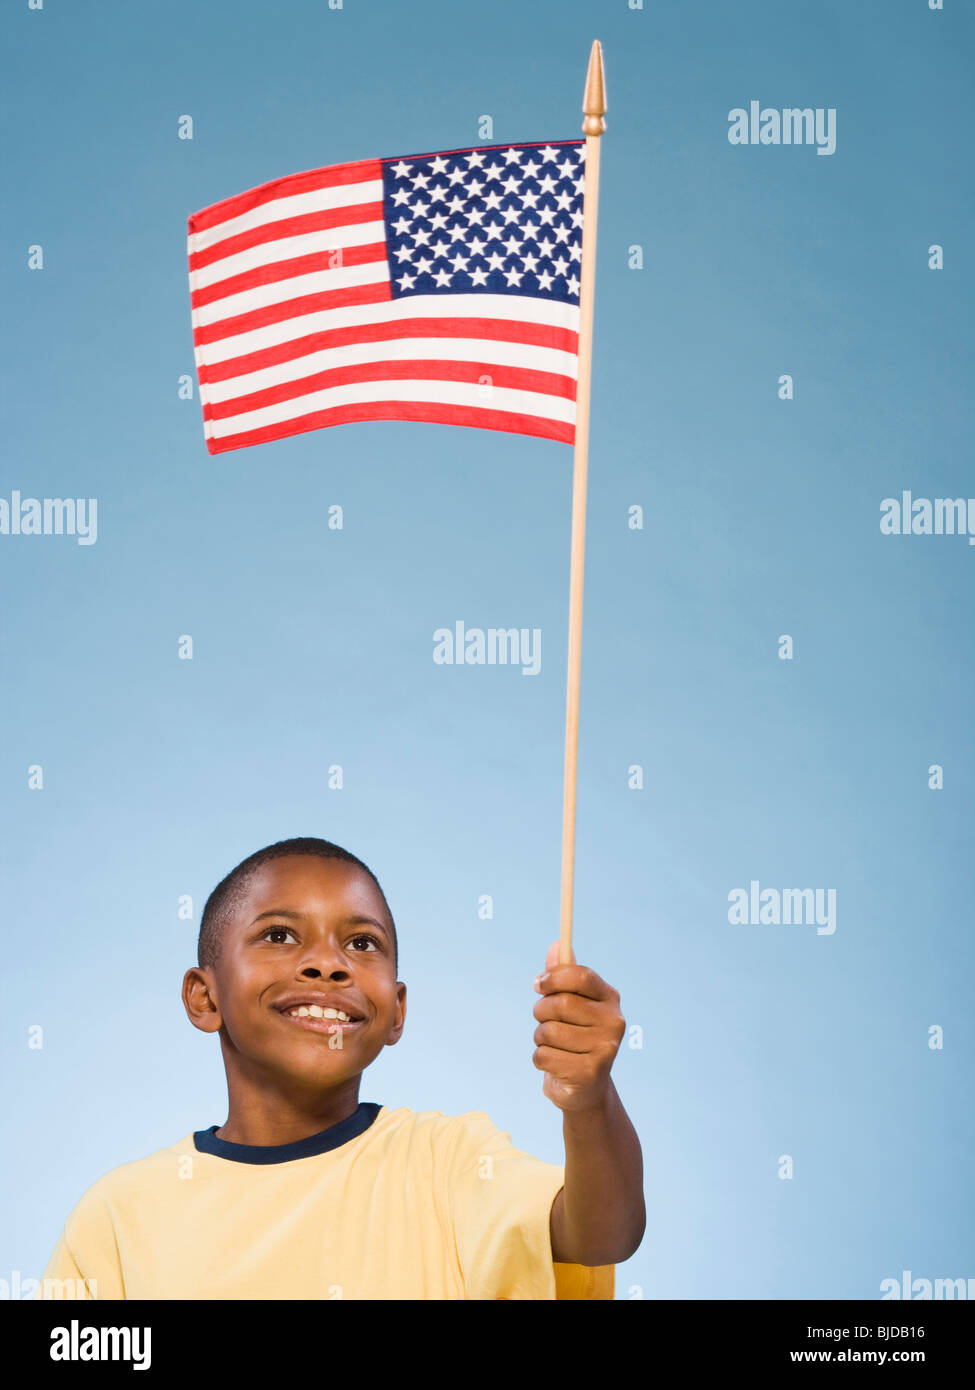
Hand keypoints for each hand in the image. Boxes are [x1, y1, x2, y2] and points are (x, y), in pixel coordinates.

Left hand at [532, 941, 625, 1112]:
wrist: (585, 1089)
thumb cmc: (574, 1038)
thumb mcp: (571, 1005)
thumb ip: (562, 977)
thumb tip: (556, 945)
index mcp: (610, 998)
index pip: (581, 976)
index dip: (553, 977)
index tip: (537, 985)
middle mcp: (613, 1022)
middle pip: (560, 1004)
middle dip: (541, 1012)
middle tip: (544, 1021)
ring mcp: (605, 1048)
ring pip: (548, 1031)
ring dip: (540, 1038)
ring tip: (554, 1046)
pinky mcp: (589, 1073)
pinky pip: (544, 1056)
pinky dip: (541, 1059)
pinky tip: (556, 1065)